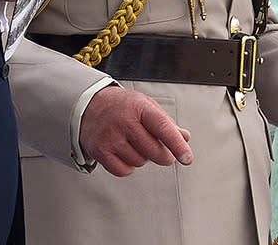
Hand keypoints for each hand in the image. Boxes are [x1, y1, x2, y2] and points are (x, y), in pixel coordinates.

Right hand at [79, 86, 193, 176]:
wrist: (90, 106)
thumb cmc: (123, 106)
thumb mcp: (146, 106)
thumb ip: (166, 123)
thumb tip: (185, 137)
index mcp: (141, 107)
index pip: (163, 128)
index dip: (177, 145)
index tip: (187, 158)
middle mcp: (125, 122)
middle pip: (154, 151)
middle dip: (163, 155)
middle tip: (162, 150)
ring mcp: (111, 137)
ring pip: (140, 162)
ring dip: (143, 157)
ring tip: (135, 143)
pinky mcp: (100, 151)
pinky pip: (124, 171)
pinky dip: (129, 166)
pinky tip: (125, 152)